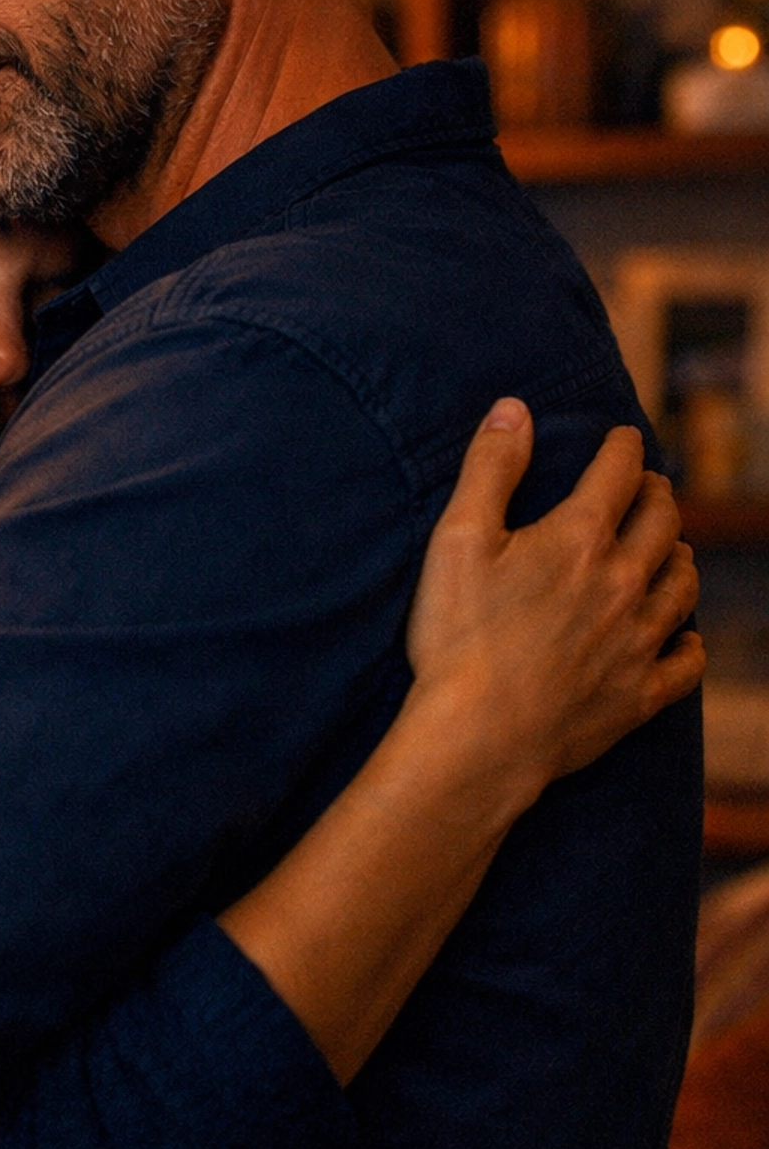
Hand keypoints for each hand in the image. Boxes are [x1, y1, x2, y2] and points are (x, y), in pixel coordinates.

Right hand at [406, 399, 703, 805]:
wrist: (478, 738)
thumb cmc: (459, 637)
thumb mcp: (458, 539)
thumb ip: (490, 468)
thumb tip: (515, 409)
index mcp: (580, 538)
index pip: (619, 473)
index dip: (623, 447)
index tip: (623, 438)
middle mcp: (624, 583)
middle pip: (664, 522)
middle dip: (658, 495)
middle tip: (648, 488)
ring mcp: (638, 642)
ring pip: (683, 585)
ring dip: (680, 557)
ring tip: (671, 550)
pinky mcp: (639, 695)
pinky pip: (687, 662)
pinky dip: (690, 642)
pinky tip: (683, 637)